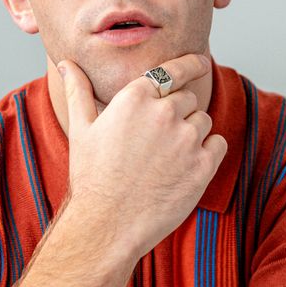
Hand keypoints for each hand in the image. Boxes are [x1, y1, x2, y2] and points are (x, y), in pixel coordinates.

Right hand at [59, 53, 227, 259]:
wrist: (107, 225)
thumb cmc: (91, 178)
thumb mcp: (81, 130)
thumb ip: (78, 91)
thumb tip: (67, 64)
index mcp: (134, 98)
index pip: (173, 70)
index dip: (191, 63)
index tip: (201, 61)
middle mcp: (163, 113)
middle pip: (187, 98)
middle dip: (177, 113)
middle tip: (157, 140)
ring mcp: (186, 139)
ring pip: (203, 121)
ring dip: (192, 133)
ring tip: (166, 158)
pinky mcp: (203, 165)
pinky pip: (218, 144)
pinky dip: (207, 153)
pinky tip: (184, 168)